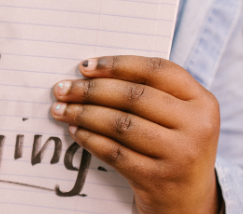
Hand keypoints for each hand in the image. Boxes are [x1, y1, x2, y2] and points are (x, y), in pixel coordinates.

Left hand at [50, 56, 220, 212]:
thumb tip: (88, 74)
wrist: (188, 197)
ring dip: (83, 114)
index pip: (157, 71)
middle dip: (90, 91)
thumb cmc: (173, 144)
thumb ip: (148, 91)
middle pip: (133, 97)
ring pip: (120, 124)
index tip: (84, 67)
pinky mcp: (156, 178)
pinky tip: (75, 131)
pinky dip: (89, 139)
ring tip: (61, 110)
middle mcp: (195, 126)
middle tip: (62, 90)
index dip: (117, 65)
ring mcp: (178, 154)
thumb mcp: (177, 115)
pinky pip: (113, 152)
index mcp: (202, 101)